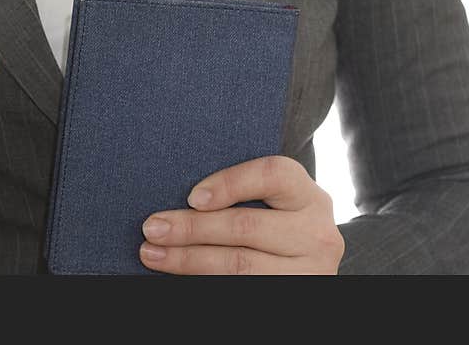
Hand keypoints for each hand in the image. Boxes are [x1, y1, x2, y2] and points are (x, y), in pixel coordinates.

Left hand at [139, 156, 343, 273]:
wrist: (305, 262)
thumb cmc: (273, 220)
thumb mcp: (270, 201)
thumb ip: (239, 192)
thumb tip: (176, 192)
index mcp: (308, 195)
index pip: (271, 175)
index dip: (229, 183)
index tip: (192, 197)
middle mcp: (317, 232)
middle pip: (246, 225)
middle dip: (191, 227)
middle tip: (152, 228)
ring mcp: (311, 271)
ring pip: (240, 265)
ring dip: (188, 260)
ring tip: (153, 254)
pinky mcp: (298, 293)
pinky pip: (242, 288)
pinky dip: (204, 280)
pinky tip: (178, 275)